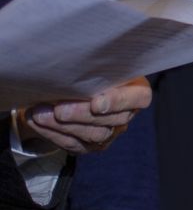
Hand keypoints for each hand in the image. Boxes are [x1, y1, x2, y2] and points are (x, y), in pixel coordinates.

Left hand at [17, 77, 151, 154]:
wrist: (63, 89)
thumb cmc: (82, 70)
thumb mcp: (91, 64)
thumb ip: (91, 68)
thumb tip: (74, 66)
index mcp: (134, 88)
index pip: (140, 97)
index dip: (119, 101)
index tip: (96, 103)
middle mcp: (126, 112)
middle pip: (113, 119)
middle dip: (82, 115)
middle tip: (58, 109)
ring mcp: (110, 131)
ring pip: (94, 135)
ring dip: (63, 126)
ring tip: (40, 114)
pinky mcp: (90, 145)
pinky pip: (74, 144)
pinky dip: (52, 133)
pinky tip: (36, 121)